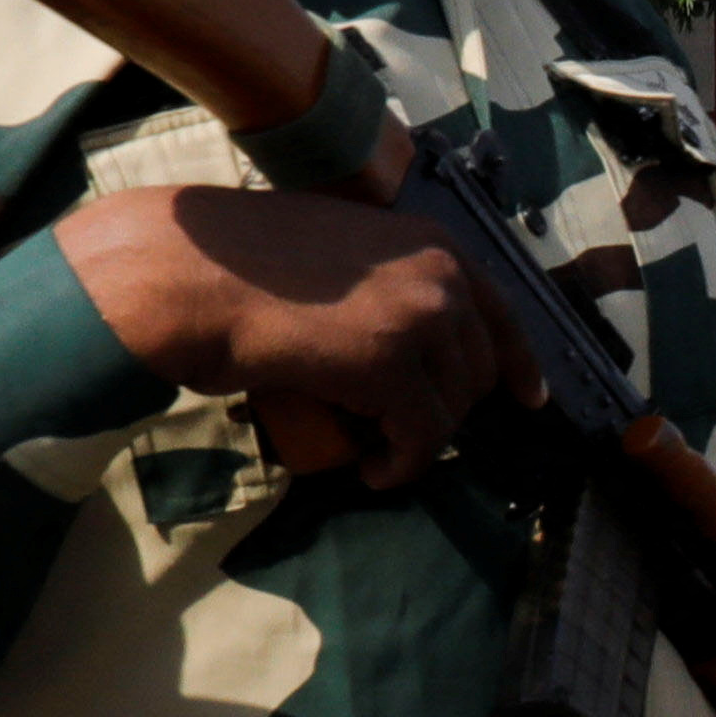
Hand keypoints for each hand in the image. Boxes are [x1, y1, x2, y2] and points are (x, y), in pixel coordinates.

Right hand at [53, 183, 529, 485]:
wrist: (186, 275)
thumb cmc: (237, 263)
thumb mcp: (335, 249)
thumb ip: (381, 278)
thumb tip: (402, 328)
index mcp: (430, 242)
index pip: (501, 311)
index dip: (519, 362)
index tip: (530, 397)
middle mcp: (440, 276)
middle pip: (476, 367)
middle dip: (448, 407)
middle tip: (406, 430)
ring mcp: (421, 319)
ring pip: (452, 406)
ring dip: (420, 437)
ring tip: (379, 448)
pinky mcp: (392, 368)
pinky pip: (422, 437)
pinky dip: (402, 465)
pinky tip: (376, 474)